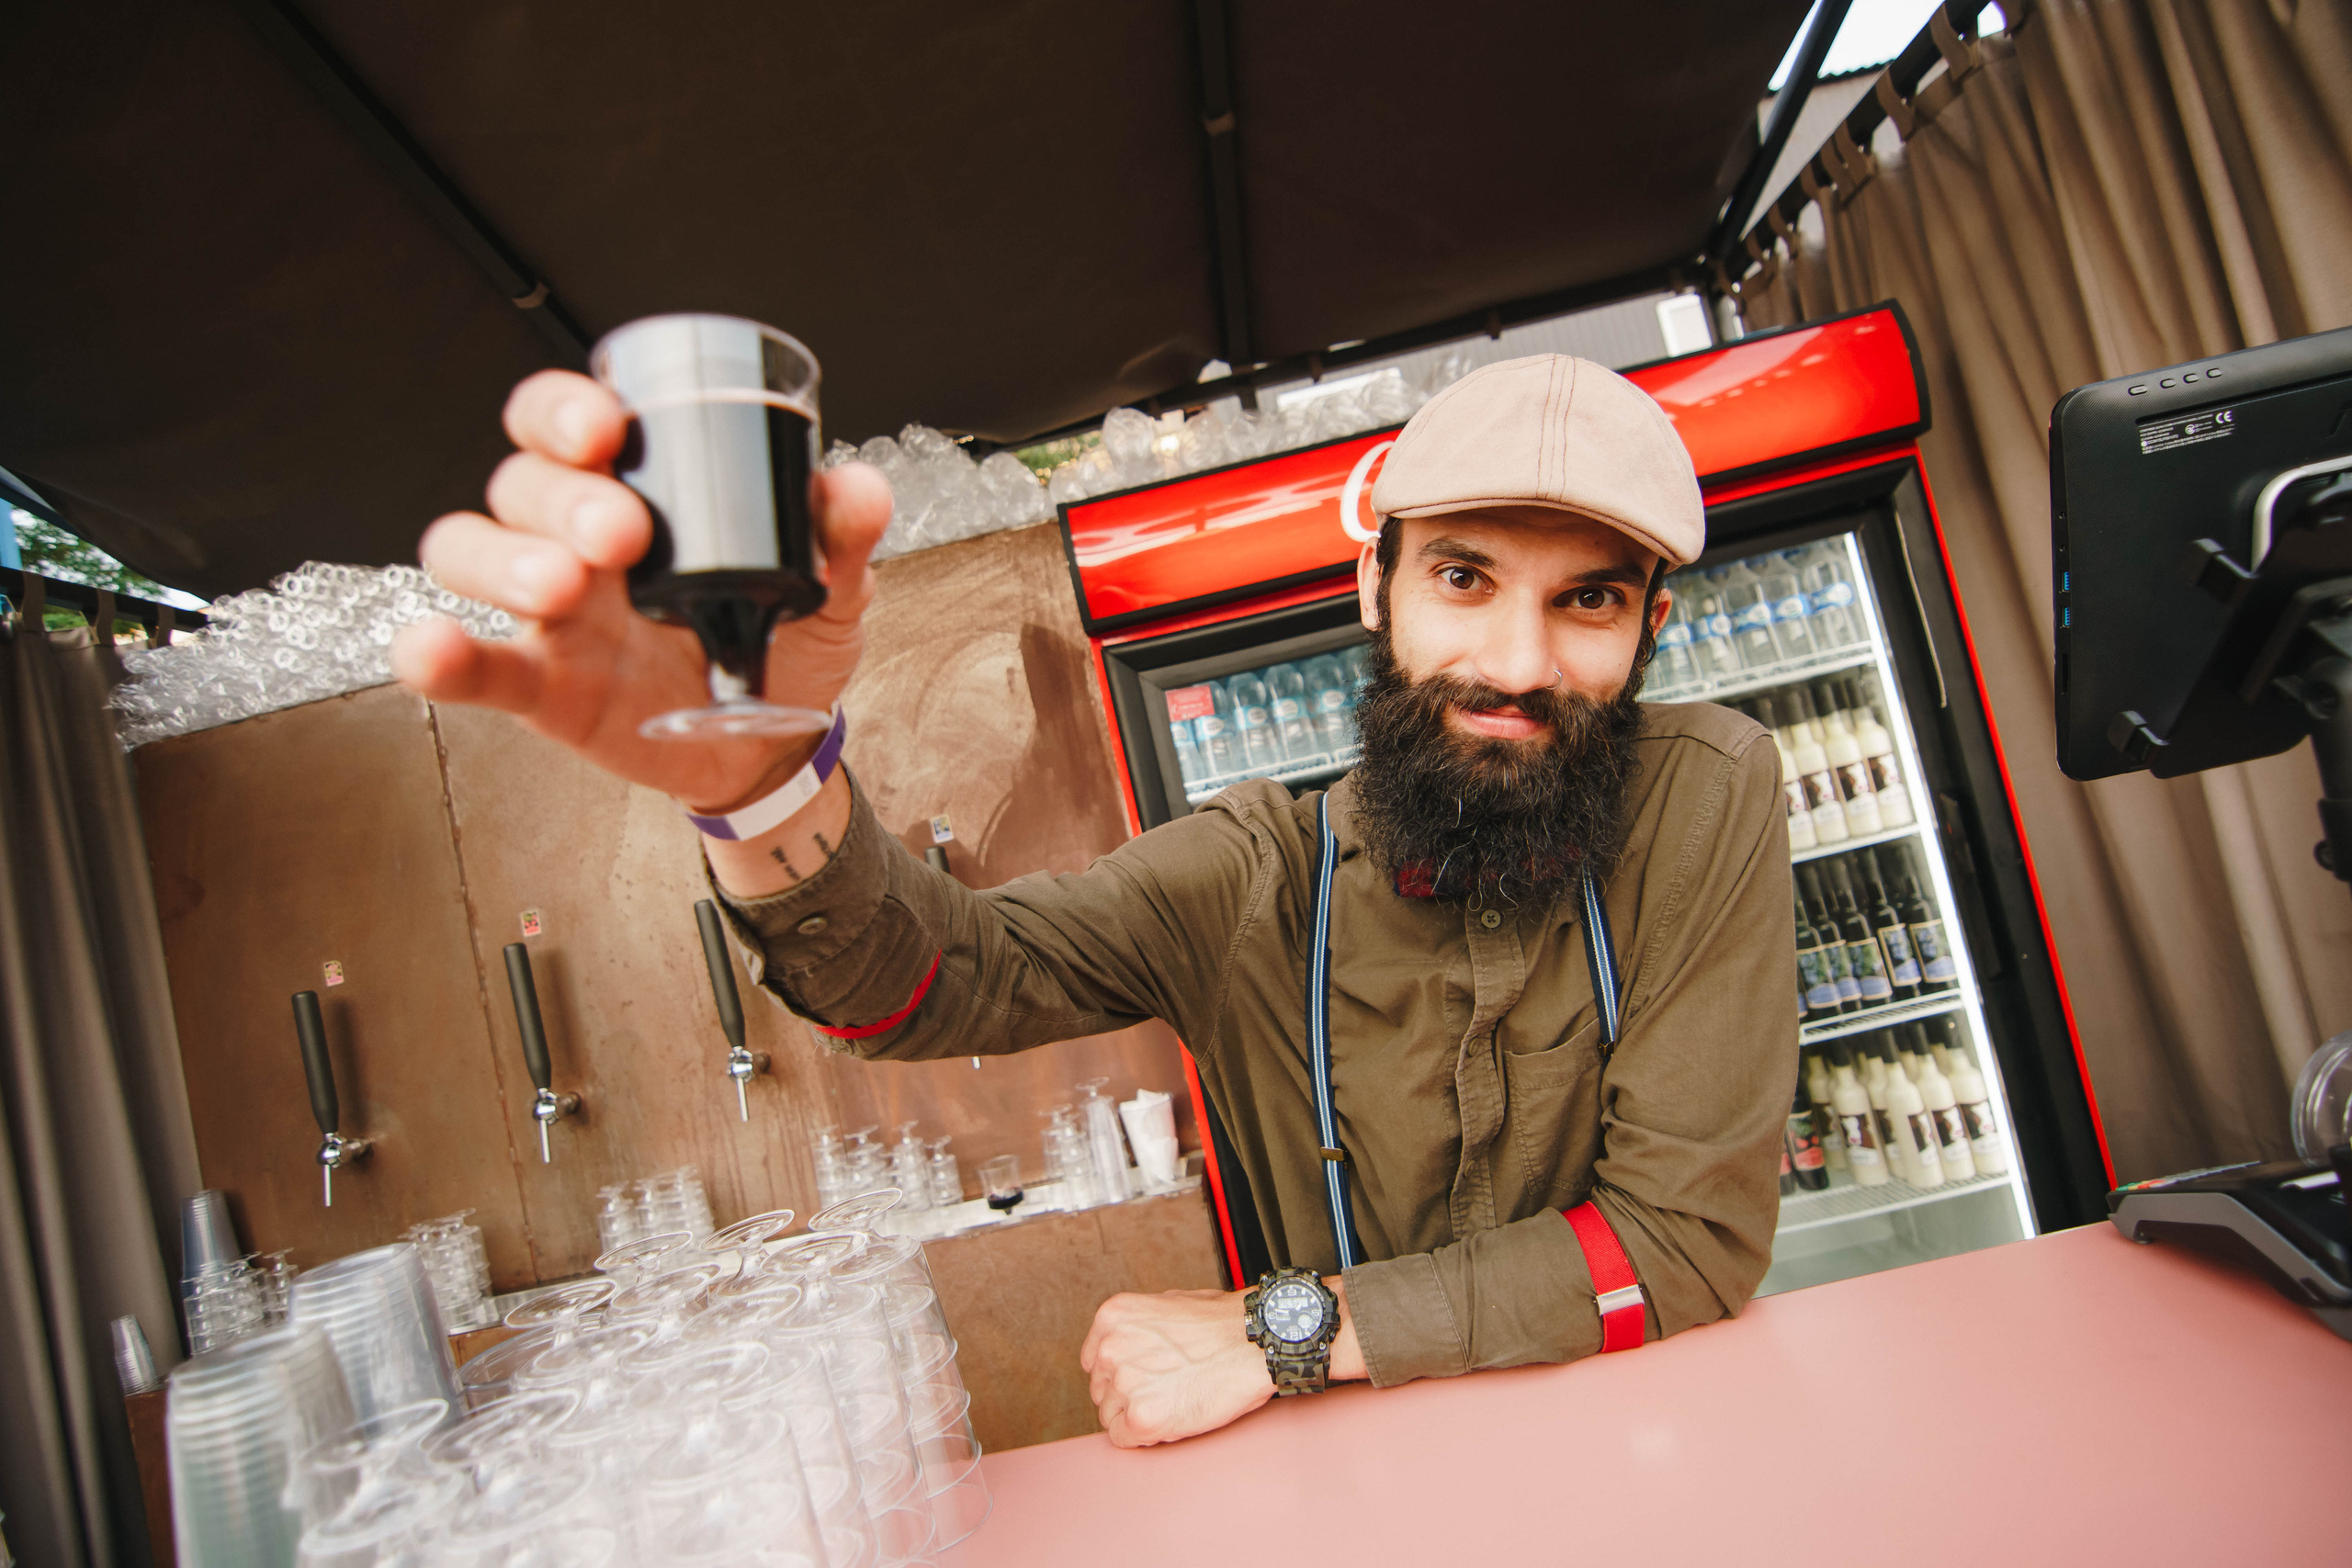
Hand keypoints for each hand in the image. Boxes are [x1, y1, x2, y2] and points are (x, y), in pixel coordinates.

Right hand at [389, 369, 893, 814]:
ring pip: (470, 551)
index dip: (566, 408)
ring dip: (502, 560)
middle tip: (621, 531)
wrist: (777, 744)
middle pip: (521, 483)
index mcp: (637, 489)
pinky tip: (431, 648)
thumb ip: (841, 535)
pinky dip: (434, 653)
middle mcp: (574, 537)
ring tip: (559, 588)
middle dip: (561, 496)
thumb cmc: (783, 640)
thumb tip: (856, 486)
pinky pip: (472, 664)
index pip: (570, 421)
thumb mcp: (829, 584)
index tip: (606, 424)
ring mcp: (548, 611)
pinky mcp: (540, 686)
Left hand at [1080, 1289, 1272, 1447]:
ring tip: (1174, 1401)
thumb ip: (1138, 1327)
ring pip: (1111, 1415)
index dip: (1120, 1372)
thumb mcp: (1167, 1304)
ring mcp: (1124, 1384)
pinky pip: (1123, 1438)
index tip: (1141, 1377)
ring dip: (1136, 1415)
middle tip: (1164, 1390)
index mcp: (1113, 1318)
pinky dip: (1145, 1436)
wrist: (1254, 1343)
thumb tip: (1132, 1346)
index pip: (1095, 1360)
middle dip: (1128, 1394)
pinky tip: (1171, 1419)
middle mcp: (1111, 1349)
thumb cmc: (1224, 1323)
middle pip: (1102, 1389)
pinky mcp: (1141, 1418)